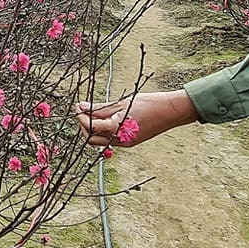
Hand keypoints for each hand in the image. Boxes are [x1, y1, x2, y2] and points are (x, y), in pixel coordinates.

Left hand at [74, 90, 197, 148]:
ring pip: (100, 141)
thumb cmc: (148, 103)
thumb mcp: (122, 103)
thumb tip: (82, 107)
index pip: (91, 127)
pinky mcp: (129, 143)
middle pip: (91, 139)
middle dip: (83, 126)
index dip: (81, 117)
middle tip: (82, 111)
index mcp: (117, 129)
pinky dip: (103, 132)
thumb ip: (100, 108)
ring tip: (92, 113)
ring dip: (92, 130)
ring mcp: (125, 144)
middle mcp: (120, 140)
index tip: (78, 106)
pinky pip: (110, 140)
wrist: (170, 112)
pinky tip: (104, 119)